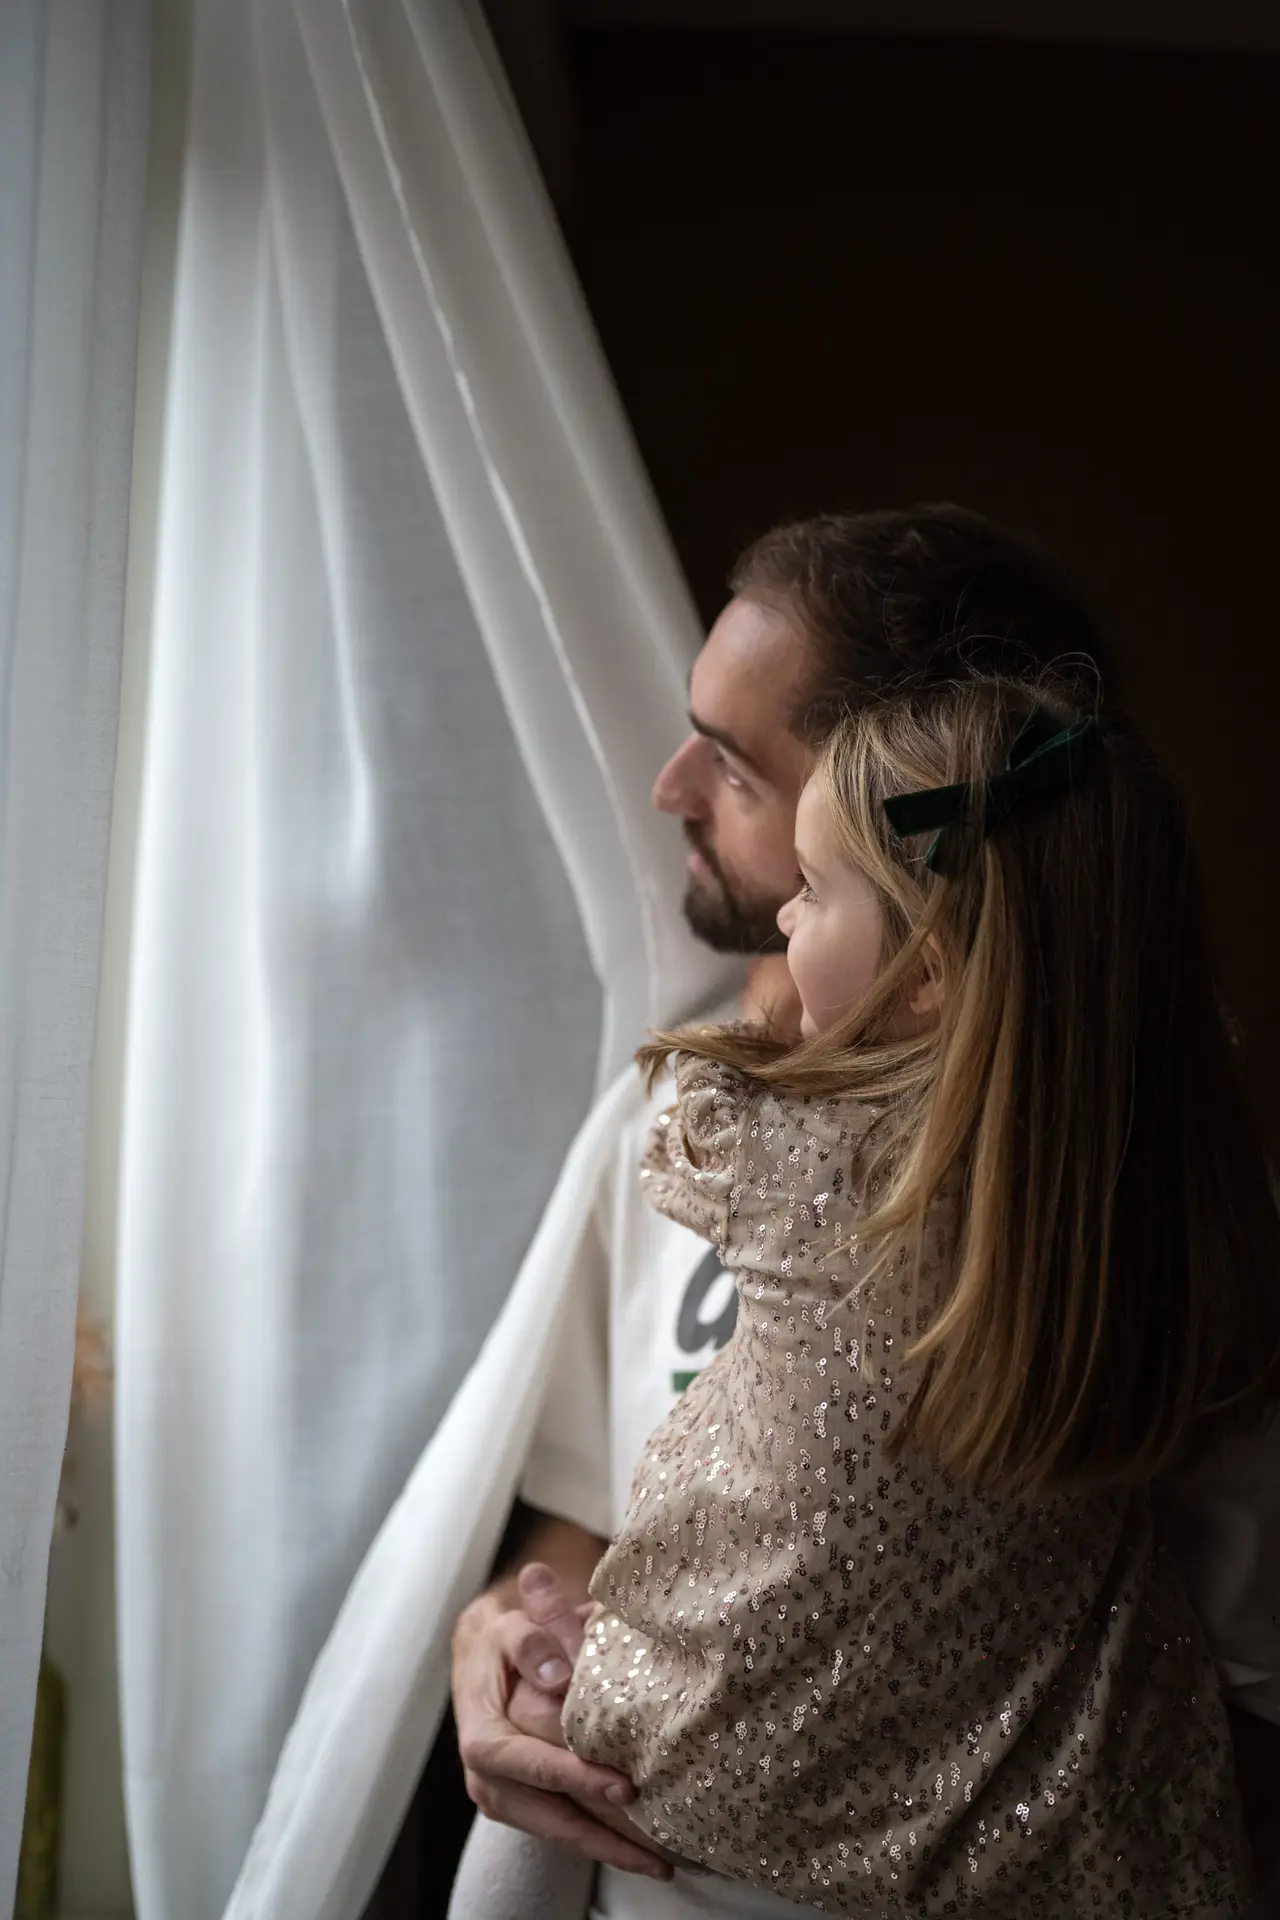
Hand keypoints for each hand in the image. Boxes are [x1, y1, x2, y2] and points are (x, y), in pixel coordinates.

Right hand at [452, 1562, 671, 1879]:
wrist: (480, 1661)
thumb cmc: (501, 1643)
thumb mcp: (509, 1630)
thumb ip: (532, 1643)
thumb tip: (560, 1675)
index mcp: (483, 1740)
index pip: (532, 1766)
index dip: (576, 1779)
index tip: (623, 1789)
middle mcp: (489, 1780)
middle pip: (551, 1818)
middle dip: (604, 1837)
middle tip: (657, 1850)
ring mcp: (504, 1800)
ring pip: (560, 1834)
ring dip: (608, 1850)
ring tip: (658, 1864)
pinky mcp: (520, 1808)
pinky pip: (561, 1831)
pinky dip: (598, 1842)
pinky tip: (636, 1851)